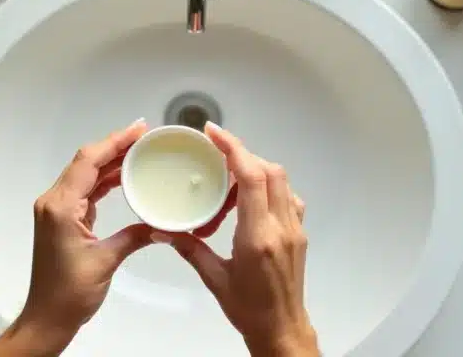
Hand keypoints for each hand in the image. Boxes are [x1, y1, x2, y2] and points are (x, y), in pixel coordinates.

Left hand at [0, 119, 153, 355]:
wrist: (47, 317)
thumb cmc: (70, 293)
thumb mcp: (106, 261)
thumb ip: (135, 236)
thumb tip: (162, 225)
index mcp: (61, 207)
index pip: (88, 161)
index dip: (114, 141)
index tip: (139, 130)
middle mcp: (54, 202)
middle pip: (85, 162)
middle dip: (115, 146)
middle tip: (145, 135)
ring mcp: (56, 210)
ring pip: (85, 175)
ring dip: (110, 162)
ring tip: (139, 150)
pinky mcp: (62, 219)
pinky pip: (85, 191)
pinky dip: (104, 181)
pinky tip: (124, 176)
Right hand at [159, 122, 317, 356]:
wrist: (282, 329)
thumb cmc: (249, 309)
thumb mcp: (214, 278)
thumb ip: (190, 248)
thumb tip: (162, 230)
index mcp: (258, 237)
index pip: (252, 178)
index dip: (234, 148)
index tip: (214, 133)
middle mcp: (281, 228)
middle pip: (270, 171)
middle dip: (243, 153)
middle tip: (216, 152)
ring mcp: (295, 229)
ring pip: (282, 181)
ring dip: (258, 168)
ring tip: (230, 175)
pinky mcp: (299, 234)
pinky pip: (289, 198)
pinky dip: (271, 187)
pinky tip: (252, 198)